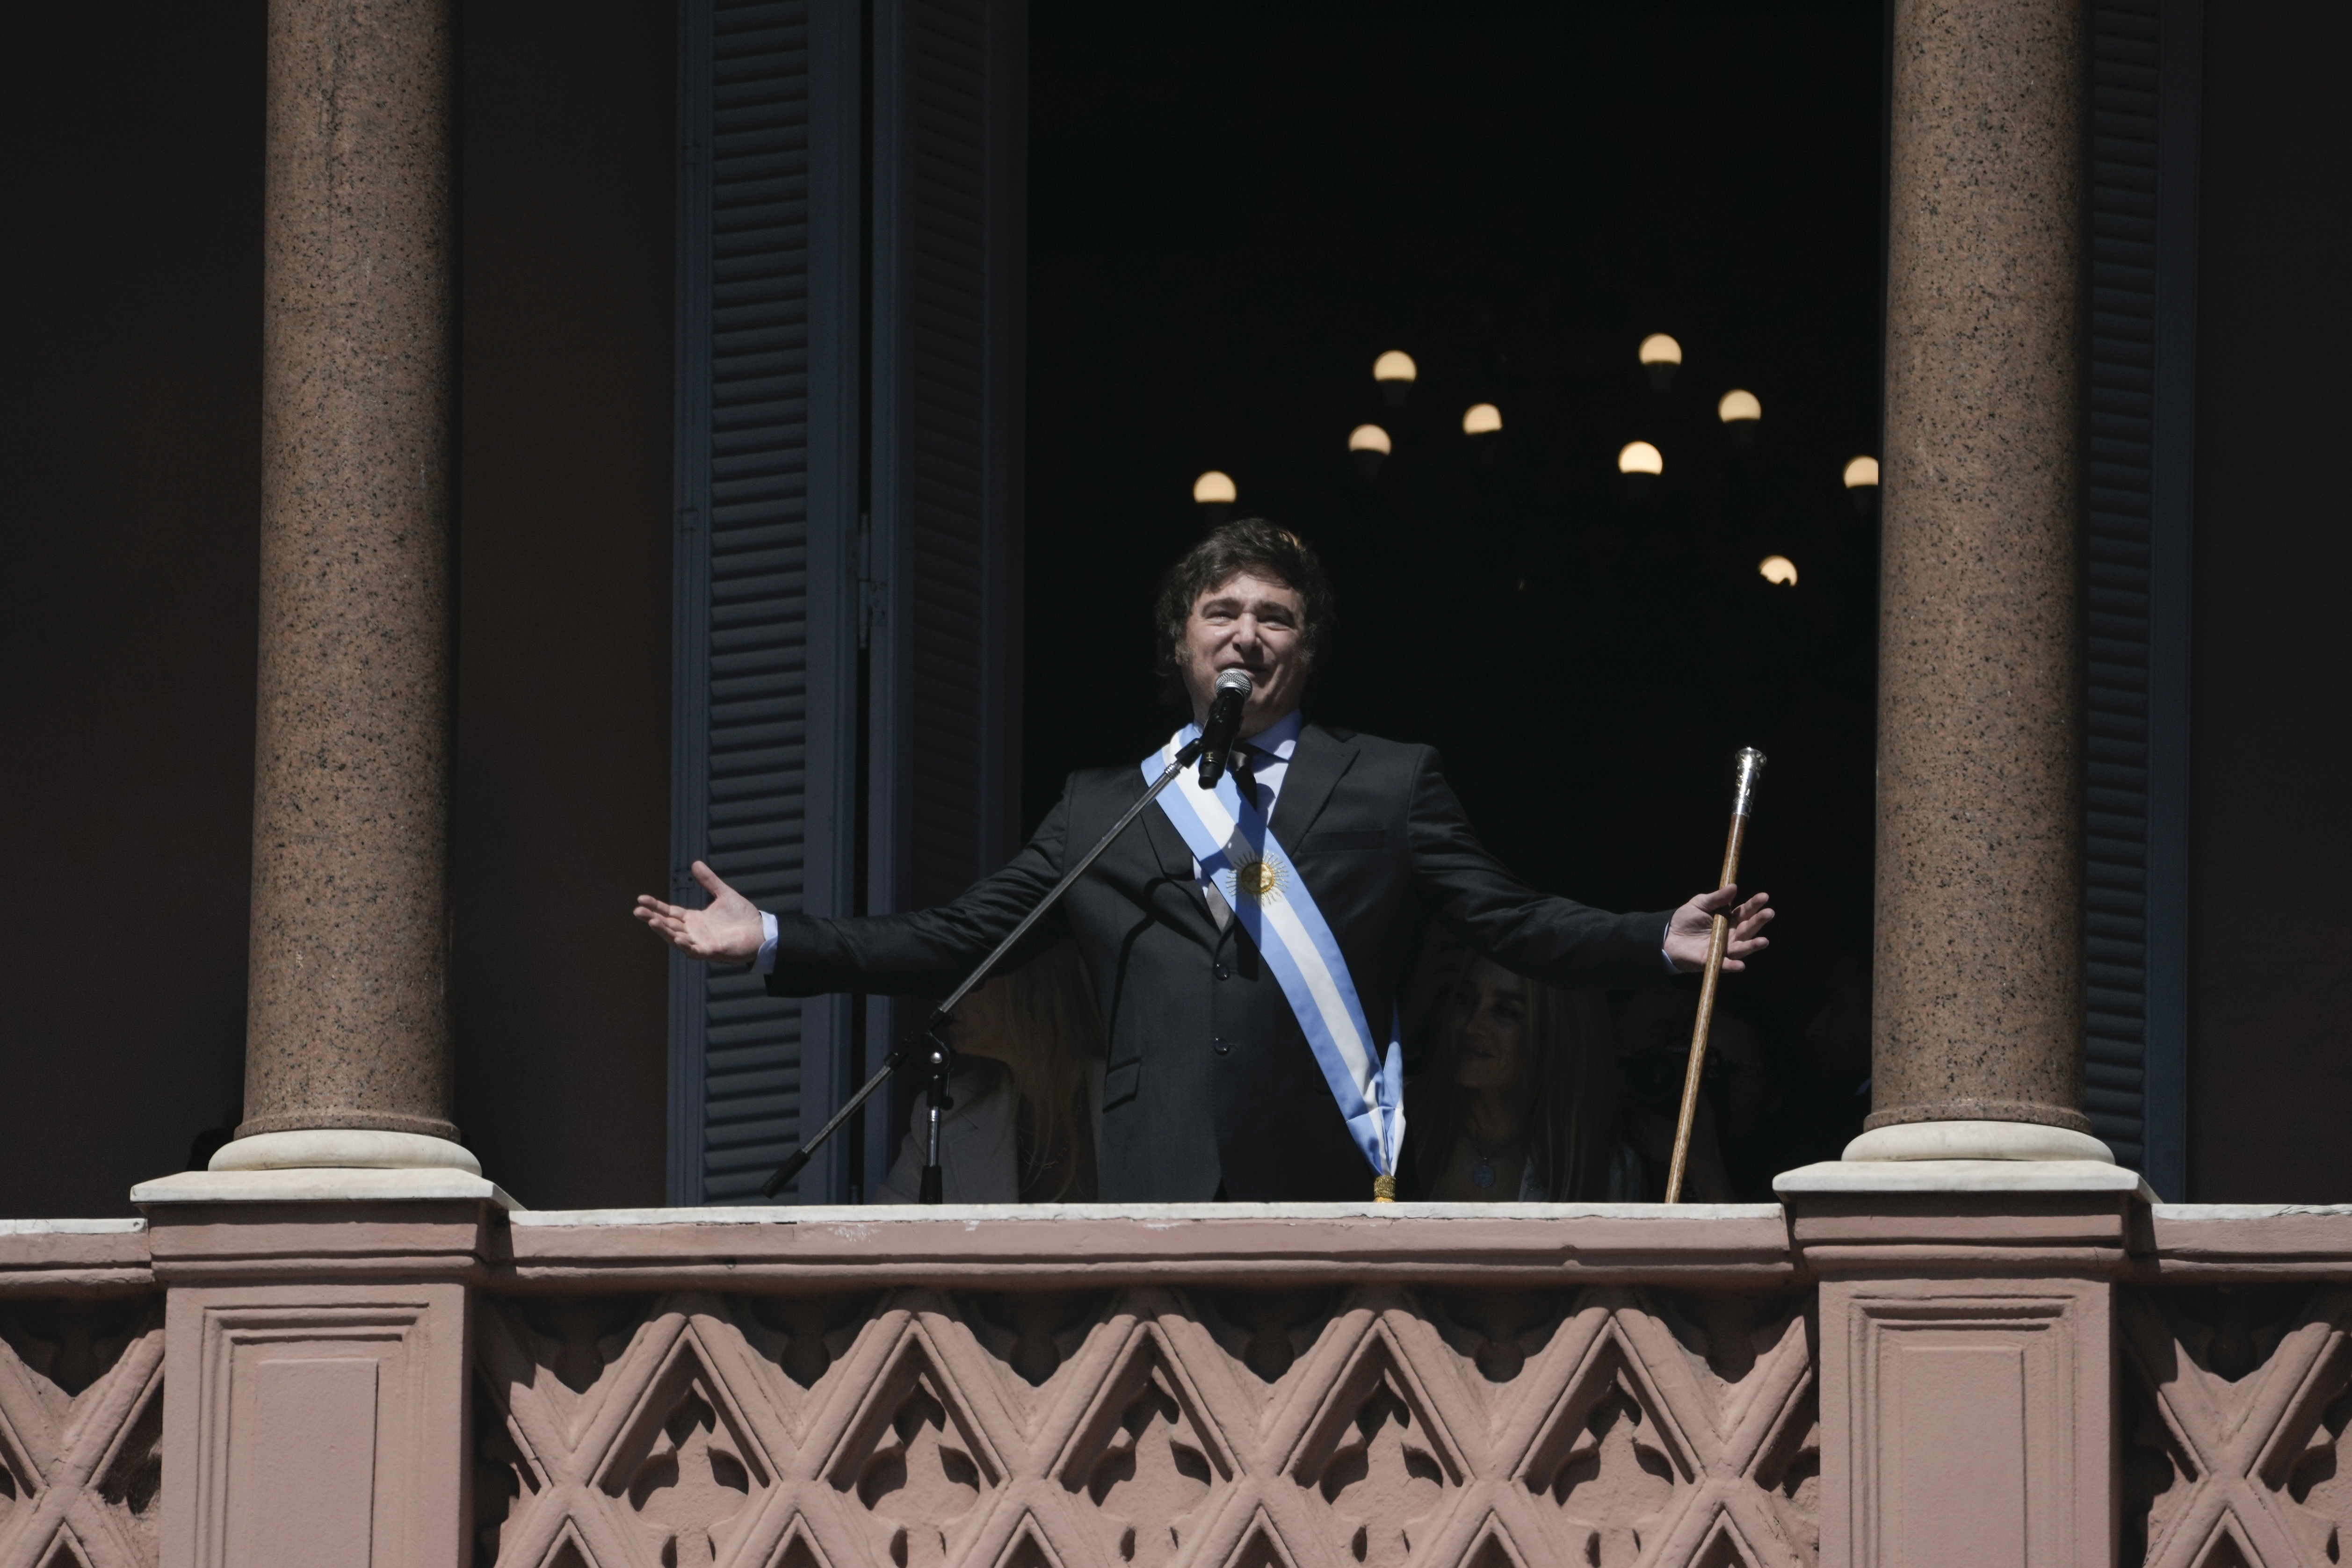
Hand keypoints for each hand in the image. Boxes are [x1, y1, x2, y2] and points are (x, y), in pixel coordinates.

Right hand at [633, 860, 765, 964]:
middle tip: (637, 911)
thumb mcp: (724, 894)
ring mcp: (701, 943)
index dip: (656, 906)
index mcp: (694, 920)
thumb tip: (695, 863)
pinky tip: (679, 938)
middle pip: (668, 925)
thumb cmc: (743, 917)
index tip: (641, 898)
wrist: (761, 932)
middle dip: (653, 918)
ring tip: (652, 922)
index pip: (670, 912)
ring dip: (664, 931)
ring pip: (677, 938)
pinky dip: (687, 945)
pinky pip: (696, 950)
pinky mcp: (713, 951)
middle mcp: (693, 933)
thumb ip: (709, 881)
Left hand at [1625, 1092, 1736, 1202]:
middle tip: (1618, 1096)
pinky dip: (1627, 1134)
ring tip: (1618, 1107)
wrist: (1704, 1168)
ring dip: (1624, 1119)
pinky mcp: (1652, 1154)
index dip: (1634, 1102)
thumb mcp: (1708, 1119)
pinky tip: (1621, 1126)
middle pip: (1635, 1121)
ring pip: (1632, 1131)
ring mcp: (1652, 1147)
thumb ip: (1702, 1100)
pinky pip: (1634, 1143)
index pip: (1644, 1113)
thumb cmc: (1706, 1142)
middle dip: (1626, 1108)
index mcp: (1667, 1128)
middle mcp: (1656, 1138)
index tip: (1626, 1092)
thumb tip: (1697, 1083)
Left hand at [1664, 885, 1773, 972]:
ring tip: (1764, 941)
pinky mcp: (1713, 961)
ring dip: (1753, 945)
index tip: (1764, 897)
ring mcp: (1724, 948)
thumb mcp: (1700, 903)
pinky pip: (1725, 965)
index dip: (1754, 904)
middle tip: (1769, 913)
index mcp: (1729, 919)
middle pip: (1747, 928)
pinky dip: (1732, 966)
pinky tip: (1741, 965)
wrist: (1668, 936)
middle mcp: (1731, 934)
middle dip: (1759, 921)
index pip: (1745, 911)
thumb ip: (1717, 898)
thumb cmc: (1687, 919)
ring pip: (1741, 948)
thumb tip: (1733, 886)